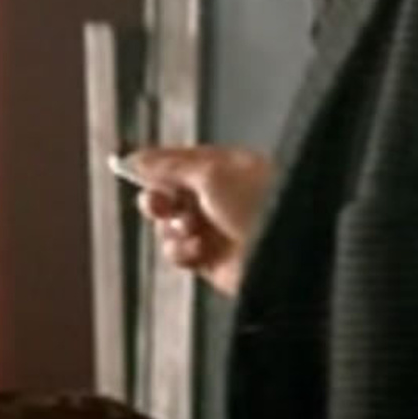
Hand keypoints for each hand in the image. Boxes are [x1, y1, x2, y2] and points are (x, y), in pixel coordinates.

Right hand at [118, 145, 273, 296]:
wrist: (284, 251)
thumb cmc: (258, 202)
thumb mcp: (210, 173)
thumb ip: (170, 166)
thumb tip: (139, 159)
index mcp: (226, 168)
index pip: (182, 161)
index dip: (157, 164)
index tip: (133, 167)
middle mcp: (220, 198)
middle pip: (170, 194)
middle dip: (158, 199)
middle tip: (158, 204)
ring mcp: (215, 229)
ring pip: (169, 226)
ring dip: (171, 227)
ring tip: (187, 228)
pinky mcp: (211, 260)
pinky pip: (178, 252)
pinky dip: (181, 250)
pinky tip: (196, 248)